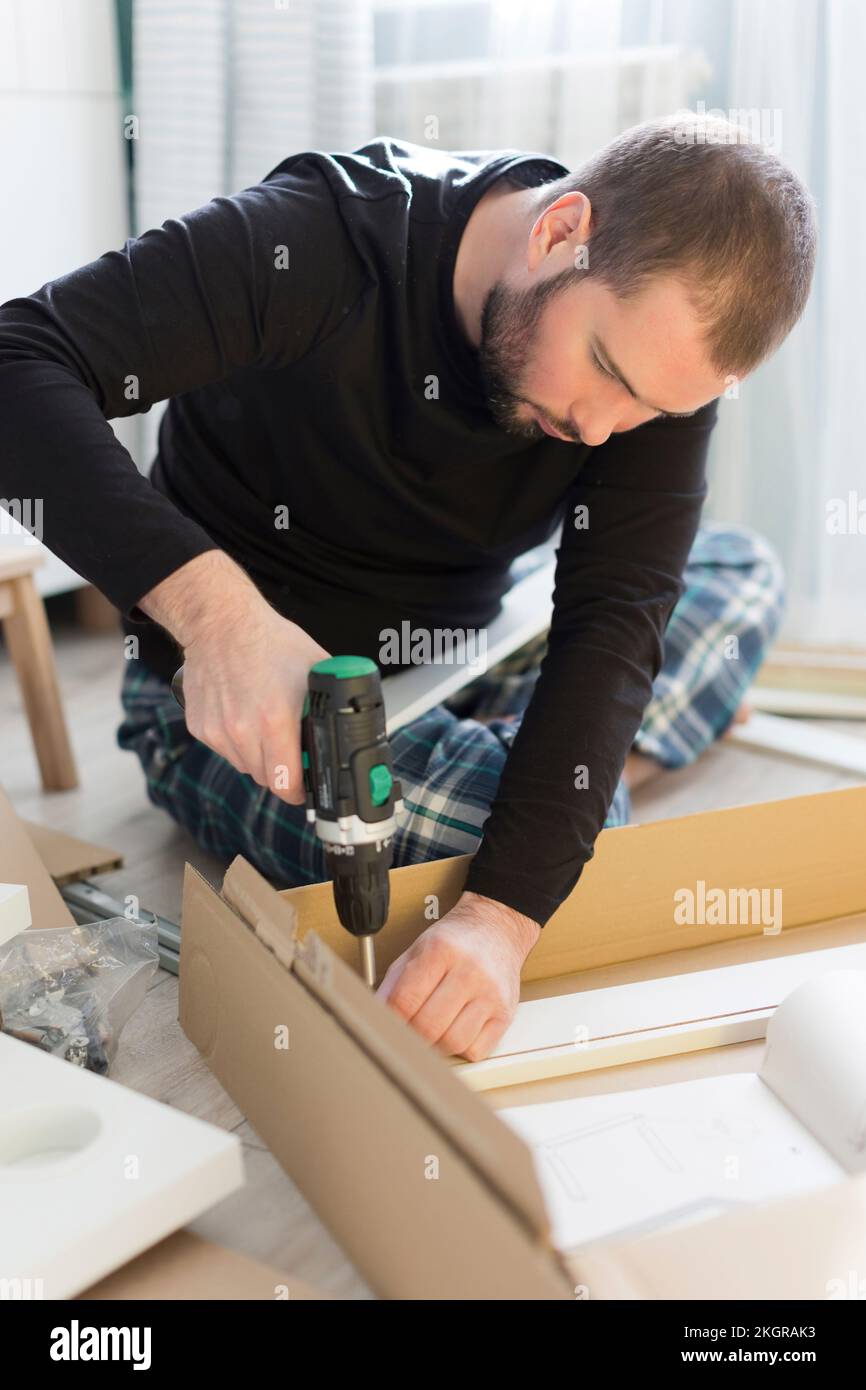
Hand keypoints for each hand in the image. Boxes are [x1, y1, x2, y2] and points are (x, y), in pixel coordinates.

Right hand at [139, 551, 328, 801]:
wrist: (220, 623)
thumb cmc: (270, 641)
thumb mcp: (316, 669)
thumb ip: (333, 701)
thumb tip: (355, 722)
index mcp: (275, 720)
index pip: (287, 784)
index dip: (301, 790)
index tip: (307, 786)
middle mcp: (242, 731)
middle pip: (267, 779)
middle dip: (283, 772)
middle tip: (292, 752)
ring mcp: (218, 731)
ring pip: (245, 767)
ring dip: (259, 757)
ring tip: (266, 726)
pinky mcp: (200, 727)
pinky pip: (225, 750)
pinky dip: (237, 742)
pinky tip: (243, 714)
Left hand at [377, 890, 540, 1059]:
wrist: (498, 928)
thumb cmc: (455, 941)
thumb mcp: (418, 949)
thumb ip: (394, 982)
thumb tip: (375, 1014)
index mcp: (441, 951)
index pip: (405, 1001)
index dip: (390, 1020)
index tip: (386, 1025)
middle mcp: (469, 971)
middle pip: (428, 1027)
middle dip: (410, 1036)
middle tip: (407, 1032)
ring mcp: (491, 994)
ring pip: (453, 1042)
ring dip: (435, 1045)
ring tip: (432, 1032)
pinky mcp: (506, 1013)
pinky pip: (476, 1050)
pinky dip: (460, 1049)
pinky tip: (456, 1031)